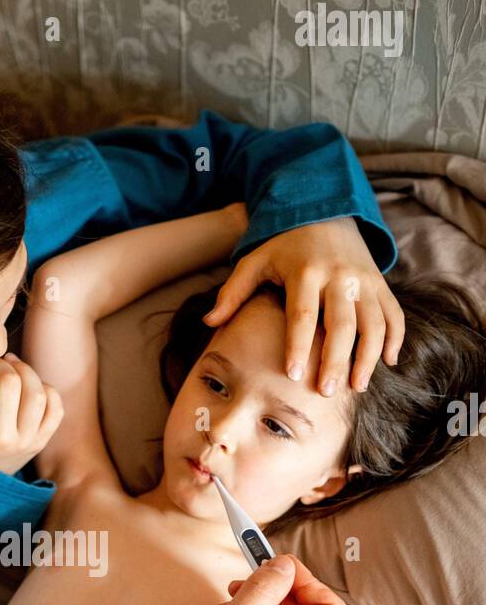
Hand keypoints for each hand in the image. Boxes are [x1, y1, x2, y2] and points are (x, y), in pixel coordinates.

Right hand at [0, 353, 63, 474]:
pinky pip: (55, 407)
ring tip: (11, 370)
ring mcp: (25, 442)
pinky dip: (45, 390)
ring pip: (37, 393)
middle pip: (12, 383)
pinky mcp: (40, 442)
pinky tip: (28, 387)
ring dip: (25, 371)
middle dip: (1, 364)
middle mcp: (1, 439)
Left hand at [202, 217, 405, 394]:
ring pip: (373, 322)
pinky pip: (393, 313)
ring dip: (368, 356)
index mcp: (306, 272)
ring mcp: (364, 280)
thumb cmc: (285, 246)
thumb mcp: (256, 260)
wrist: (327, 212)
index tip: (293, 374)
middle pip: (341, 324)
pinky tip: (389, 362)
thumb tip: (209, 322)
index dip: (298, 345)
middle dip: (335, 360)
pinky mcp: (380, 283)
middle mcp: (339, 276)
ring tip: (357, 387)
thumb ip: (233, 291)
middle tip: (325, 392)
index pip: (302, 313)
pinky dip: (396, 338)